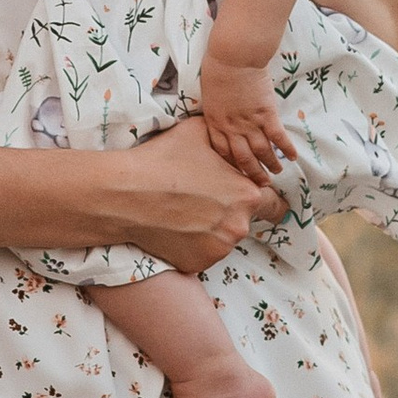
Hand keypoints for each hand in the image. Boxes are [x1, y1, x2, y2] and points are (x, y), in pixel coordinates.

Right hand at [101, 122, 280, 272]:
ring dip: (209, 230)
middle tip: (199, 200)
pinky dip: (191, 245)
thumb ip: (225, 140)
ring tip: (180, 212)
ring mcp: (217, 250)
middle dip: (227, 212)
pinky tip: (172, 228)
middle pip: (243, 220)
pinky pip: (201, 254)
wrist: (124, 194)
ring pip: (222, 239)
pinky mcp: (196, 265)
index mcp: (246, 194)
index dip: (262, 199)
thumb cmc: (162, 159)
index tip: (252, 200)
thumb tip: (232, 137)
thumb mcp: (199, 132)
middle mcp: (238, 226)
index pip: (274, 204)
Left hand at [198, 62, 294, 176]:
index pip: (222, 151)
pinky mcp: (267, 114)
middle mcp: (232, 128)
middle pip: (242, 158)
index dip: (231, 164)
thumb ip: (216, 107)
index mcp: (215, 121)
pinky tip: (292, 157)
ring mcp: (250, 123)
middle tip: (260, 183)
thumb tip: (222, 113)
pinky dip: (286, 148)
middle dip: (252, 173)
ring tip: (277, 172)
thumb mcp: (210, 92)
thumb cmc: (218, 67)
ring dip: (271, 164)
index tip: (237, 172)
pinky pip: (278, 137)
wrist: (234, 56)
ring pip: (262, 151)